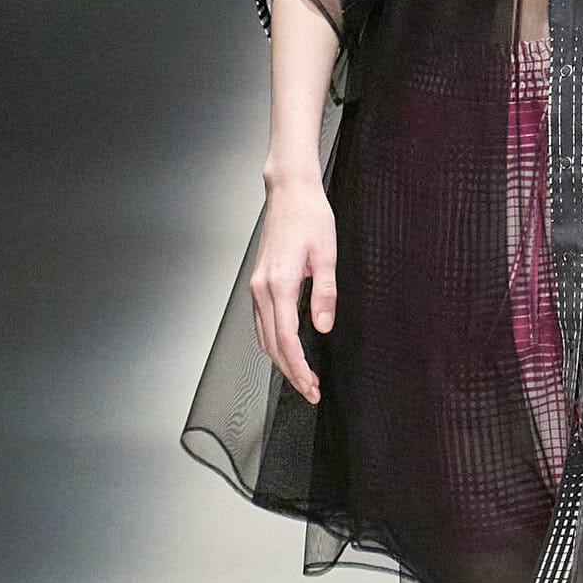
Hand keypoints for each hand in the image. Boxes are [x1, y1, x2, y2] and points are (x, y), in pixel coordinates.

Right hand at [250, 175, 336, 404]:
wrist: (289, 193)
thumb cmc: (310, 217)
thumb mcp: (326, 255)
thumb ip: (324, 294)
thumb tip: (322, 328)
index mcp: (278, 284)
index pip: (286, 339)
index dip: (298, 368)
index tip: (311, 386)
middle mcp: (261, 288)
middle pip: (272, 345)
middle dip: (290, 372)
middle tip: (310, 390)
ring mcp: (256, 286)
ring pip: (263, 336)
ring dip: (281, 360)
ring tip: (303, 376)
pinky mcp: (259, 282)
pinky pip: (262, 322)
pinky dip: (274, 342)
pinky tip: (288, 349)